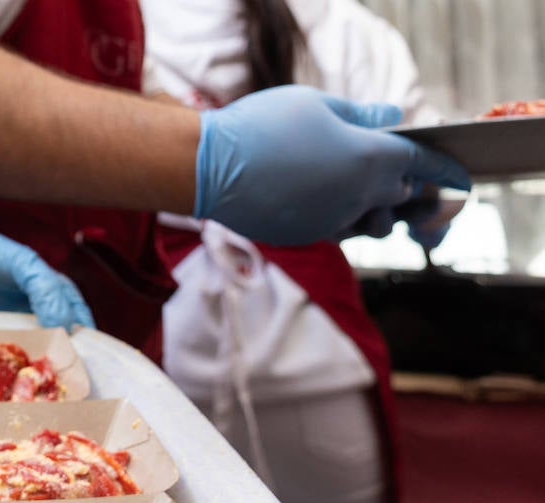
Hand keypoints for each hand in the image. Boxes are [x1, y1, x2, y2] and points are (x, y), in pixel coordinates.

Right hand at [194, 85, 471, 245]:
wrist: (208, 168)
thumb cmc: (263, 127)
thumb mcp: (316, 105)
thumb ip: (361, 116)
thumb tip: (392, 118)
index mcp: (371, 159)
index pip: (423, 164)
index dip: (442, 166)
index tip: (455, 172)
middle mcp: (359, 197)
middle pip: (401, 196)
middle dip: (407, 187)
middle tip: (403, 176)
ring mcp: (332, 222)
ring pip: (370, 219)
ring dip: (373, 205)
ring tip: (359, 190)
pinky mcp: (305, 236)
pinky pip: (336, 228)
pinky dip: (338, 214)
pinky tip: (319, 197)